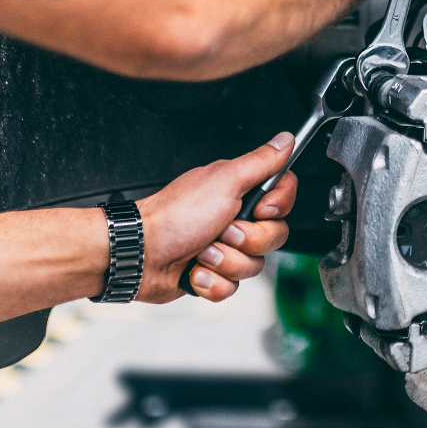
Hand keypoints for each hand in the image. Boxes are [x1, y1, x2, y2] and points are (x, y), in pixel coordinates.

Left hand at [132, 133, 298, 303]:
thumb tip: (286, 140)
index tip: (259, 208)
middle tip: (221, 230)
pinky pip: (232, 287)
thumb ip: (261, 161)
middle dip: (247, 240)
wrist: (141, 254)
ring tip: (201, 252)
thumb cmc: (176, 216)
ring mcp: (224, 248)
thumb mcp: (225, 181)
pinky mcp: (213, 274)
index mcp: (239, 192)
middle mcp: (234, 218)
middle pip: (274, 236)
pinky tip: (193, 271)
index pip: (283, 198)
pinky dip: (211, 282)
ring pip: (253, 266)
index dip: (277, 207)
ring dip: (224, 262)